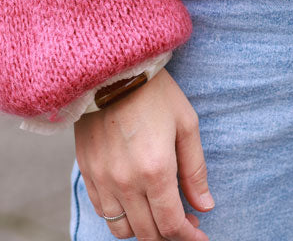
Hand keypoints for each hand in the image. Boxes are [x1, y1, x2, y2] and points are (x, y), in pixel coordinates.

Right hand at [74, 68, 212, 239]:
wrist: (111, 69)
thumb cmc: (154, 92)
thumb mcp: (186, 124)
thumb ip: (195, 170)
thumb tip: (205, 207)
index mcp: (156, 170)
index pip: (172, 225)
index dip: (189, 238)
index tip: (200, 238)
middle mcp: (126, 182)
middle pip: (148, 234)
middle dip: (170, 236)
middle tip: (186, 222)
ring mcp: (103, 180)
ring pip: (122, 229)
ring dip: (144, 230)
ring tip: (159, 214)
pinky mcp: (87, 173)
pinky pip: (103, 212)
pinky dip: (121, 217)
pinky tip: (135, 202)